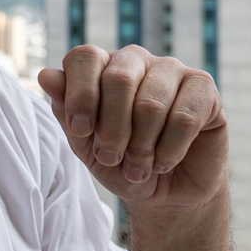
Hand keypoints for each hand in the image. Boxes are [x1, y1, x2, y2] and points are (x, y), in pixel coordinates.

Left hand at [38, 45, 228, 213]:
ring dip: (141, 147)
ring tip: (140, 168)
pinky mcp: (204, 88)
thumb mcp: (87, 146)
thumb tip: (46, 75)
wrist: (166, 193)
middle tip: (113, 158)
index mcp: (103, 67)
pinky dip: (170, 149)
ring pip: (151, 102)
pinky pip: (184, 116)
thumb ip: (67, 112)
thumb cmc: (122, 164)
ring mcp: (172, 70)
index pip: (85, 57)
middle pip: (118, 78)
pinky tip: (165, 161)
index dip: (80, 95)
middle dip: (112, 129)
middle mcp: (136, 60)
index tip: (81, 131)